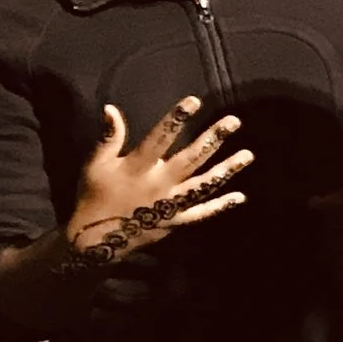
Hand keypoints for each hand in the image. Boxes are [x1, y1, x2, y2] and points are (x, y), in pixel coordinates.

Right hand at [67, 98, 249, 266]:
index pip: (161, 137)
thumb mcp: (95, 164)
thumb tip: (111, 109)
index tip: (194, 101)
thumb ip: (108, 137)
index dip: (177, 118)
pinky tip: (240, 196)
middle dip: (213, 138)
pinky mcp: (176, 221)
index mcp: (138, 166)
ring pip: (204, 184)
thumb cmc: (94, 195)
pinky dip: (220, 206)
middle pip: (191, 158)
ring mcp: (171, 204)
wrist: (97, 239)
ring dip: (227, 169)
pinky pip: (201, 213)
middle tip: (234, 122)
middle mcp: (159, 184)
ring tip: (248, 156)